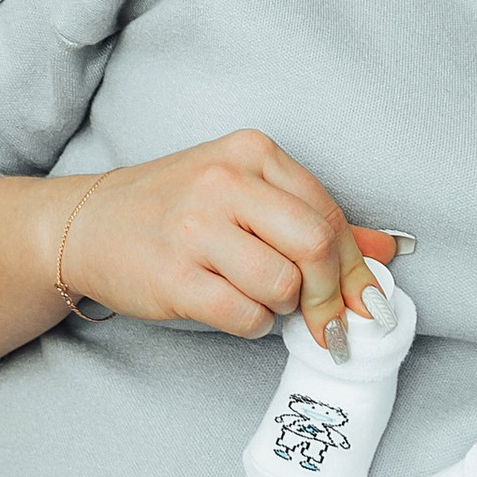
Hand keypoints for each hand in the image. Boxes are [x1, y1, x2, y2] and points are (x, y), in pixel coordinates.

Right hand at [57, 131, 366, 340]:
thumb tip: (387, 251)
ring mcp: (195, 230)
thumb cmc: (175, 207)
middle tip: (327, 318)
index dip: (357, 266)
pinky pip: (245, 315)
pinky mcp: (174, 278)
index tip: (368, 301)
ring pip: (283, 286)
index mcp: (250, 153)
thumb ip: (315, 216)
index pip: (328, 212)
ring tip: (261, 297)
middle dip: (332, 294)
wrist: (90, 225)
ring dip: (285, 307)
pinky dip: (254, 324)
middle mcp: (224, 183)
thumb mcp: (246, 192)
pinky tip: (237, 309)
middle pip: (315, 246)